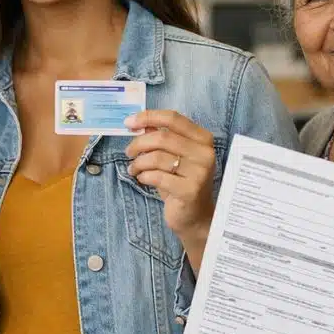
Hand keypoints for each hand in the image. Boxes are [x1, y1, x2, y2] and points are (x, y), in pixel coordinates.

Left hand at [125, 110, 215, 245]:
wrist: (196, 216)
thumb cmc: (181, 182)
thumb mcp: (173, 156)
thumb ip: (160, 137)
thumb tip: (138, 122)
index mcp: (202, 139)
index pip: (173, 118)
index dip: (148, 117)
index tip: (128, 122)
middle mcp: (204, 153)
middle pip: (162, 137)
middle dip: (139, 143)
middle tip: (128, 152)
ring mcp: (199, 172)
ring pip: (157, 157)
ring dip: (138, 162)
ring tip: (134, 169)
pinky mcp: (190, 190)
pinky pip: (157, 176)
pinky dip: (144, 176)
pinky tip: (143, 179)